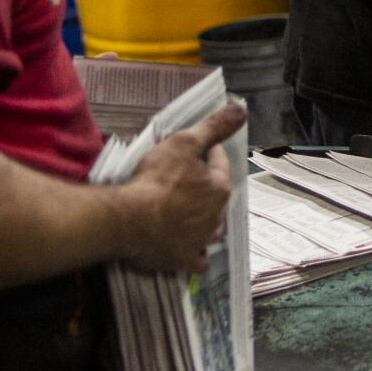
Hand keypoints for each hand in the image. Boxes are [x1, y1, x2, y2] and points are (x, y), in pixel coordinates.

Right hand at [118, 104, 245, 273]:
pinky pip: (197, 259)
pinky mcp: (184, 260)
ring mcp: (201, 241)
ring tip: (185, 213)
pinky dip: (194, 253)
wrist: (129, 219)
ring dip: (203, 221)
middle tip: (182, 180)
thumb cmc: (157, 179)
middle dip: (204, 187)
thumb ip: (214, 127)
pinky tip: (188, 248)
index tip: (192, 149)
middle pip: (214, 196)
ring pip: (210, 229)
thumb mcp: (184, 143)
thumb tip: (242, 110)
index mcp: (219, 189)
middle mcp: (216, 217)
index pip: (219, 162)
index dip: (206, 152)